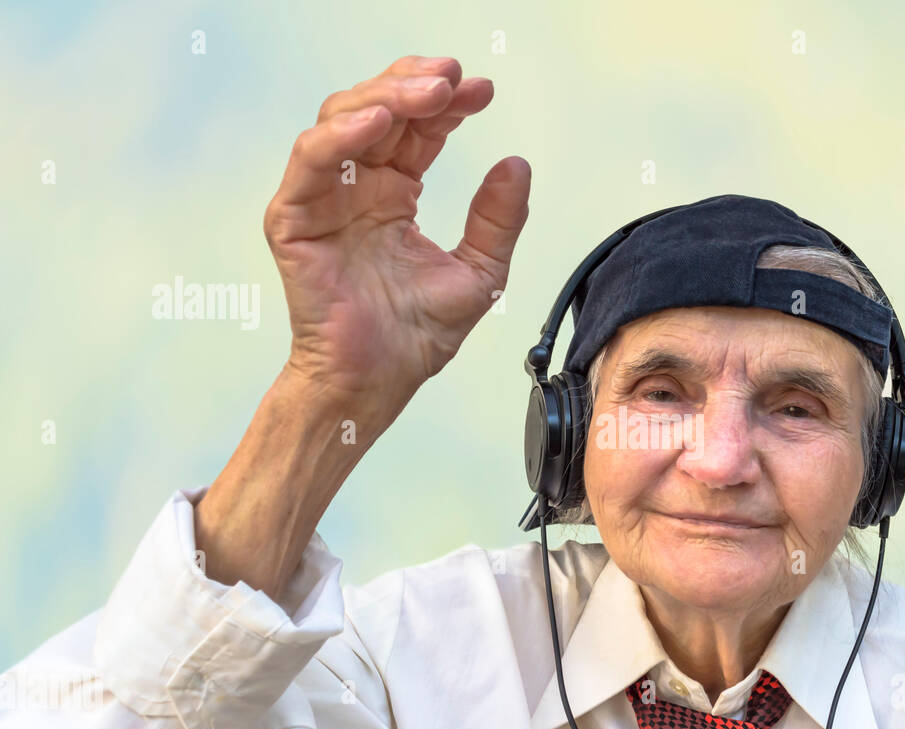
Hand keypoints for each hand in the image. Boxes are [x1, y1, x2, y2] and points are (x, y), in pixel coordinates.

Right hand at [262, 55, 530, 417]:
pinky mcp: (295, 220)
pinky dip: (341, 137)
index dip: (448, 105)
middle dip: (417, 87)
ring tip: (430, 93)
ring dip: (385, 98)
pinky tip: (378, 124)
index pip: (418, 131)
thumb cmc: (416, 337)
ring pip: (342, 121)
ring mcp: (323, 200)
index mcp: (394, 194)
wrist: (378, 382)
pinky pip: (311, 163)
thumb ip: (498, 221)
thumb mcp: (479, 273)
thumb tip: (517, 165)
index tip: (483, 91)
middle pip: (378, 110)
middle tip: (454, 79)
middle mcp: (357, 188)